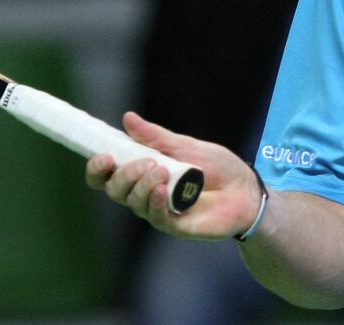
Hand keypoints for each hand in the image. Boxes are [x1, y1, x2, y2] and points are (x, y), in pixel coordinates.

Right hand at [86, 111, 263, 240]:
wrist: (245, 189)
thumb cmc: (218, 167)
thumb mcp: (187, 145)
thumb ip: (156, 136)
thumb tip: (128, 118)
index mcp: (143, 171)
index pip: (108, 175)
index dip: (98, 168)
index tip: (104, 156)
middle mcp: (145, 192)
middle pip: (114, 190)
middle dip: (124, 174)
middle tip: (148, 162)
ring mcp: (158, 209)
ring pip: (133, 202)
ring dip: (142, 185)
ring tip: (162, 171)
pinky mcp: (174, 224)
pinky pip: (155, 216)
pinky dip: (155, 201)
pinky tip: (163, 190)